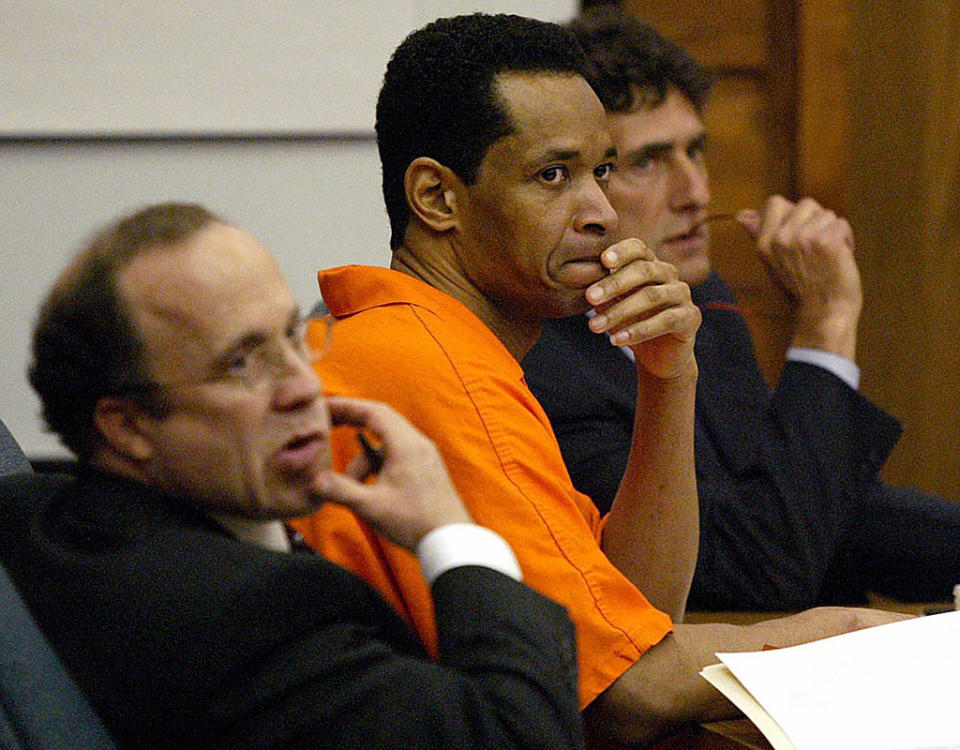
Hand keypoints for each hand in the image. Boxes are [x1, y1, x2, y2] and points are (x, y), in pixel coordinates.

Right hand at [311, 396, 470, 550]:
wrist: (451, 541)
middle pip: (380, 421)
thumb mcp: (371, 507)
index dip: (347, 406)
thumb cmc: (414, 522)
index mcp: (405, 444)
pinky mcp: (426, 468)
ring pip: (386, 444)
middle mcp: (417, 443)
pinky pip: (396, 455)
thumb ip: (340, 490)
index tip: (325, 406)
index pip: (373, 411)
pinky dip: (378, 466)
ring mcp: (424, 455)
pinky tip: (371, 490)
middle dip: (352, 422)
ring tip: (353, 488)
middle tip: (329, 426)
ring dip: (364, 460)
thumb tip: (315, 481)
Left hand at [585, 238, 700, 379]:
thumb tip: (580, 283)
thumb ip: (601, 292)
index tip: (603, 260)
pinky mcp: (691, 317)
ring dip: (620, 311)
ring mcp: (682, 294)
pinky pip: (665, 320)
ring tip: (595, 326)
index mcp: (649, 264)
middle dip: (614, 284)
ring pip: (651, 296)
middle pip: (643, 270)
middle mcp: (669, 274)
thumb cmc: (632, 323)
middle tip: (590, 298)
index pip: (638, 248)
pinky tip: (617, 340)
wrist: (659, 356)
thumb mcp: (613, 305)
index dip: (622, 251)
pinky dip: (639, 330)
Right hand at [738, 196, 861, 357]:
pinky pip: (841, 224)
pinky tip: (840, 255)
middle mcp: (780, 238)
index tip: (800, 231)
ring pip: (827, 214)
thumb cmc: (802, 287)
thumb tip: (742, 215)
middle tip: (816, 247)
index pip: (775, 203)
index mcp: (764, 242)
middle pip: (806, 204)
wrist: (824, 311)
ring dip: (833, 231)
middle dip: (817, 221)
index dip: (793, 213)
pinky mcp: (826, 241)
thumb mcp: (773, 260)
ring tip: (828, 253)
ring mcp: (803, 238)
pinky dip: (846, 239)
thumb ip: (759, 234)